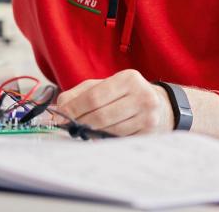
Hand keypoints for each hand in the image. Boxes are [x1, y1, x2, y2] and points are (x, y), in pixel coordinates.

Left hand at [55, 69, 173, 135]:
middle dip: (80, 122)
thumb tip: (58, 112)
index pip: (94, 97)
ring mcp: (148, 116)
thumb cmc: (125, 94)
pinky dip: (106, 139)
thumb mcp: (102, 86)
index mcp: (128, 78)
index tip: (59, 117)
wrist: (160, 105)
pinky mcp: (150, 134)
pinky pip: (120, 140)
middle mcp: (142, 95)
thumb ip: (78, 95)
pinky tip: (101, 134)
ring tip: (84, 129)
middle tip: (68, 127)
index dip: (74, 109)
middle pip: (101, 115)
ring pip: (110, 130)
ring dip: (92, 132)